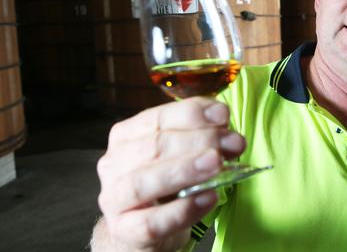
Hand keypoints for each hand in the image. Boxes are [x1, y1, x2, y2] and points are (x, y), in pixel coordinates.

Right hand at [96, 97, 244, 250]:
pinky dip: (182, 210)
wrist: (143, 232)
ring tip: (217, 164)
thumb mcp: (179, 156)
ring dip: (185, 170)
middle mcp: (114, 165)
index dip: (192, 114)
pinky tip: (208, 198)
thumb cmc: (164, 188)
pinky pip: (151, 222)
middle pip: (154, 146)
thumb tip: (224, 125)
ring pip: (144, 182)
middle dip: (199, 140)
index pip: (157, 118)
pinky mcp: (124, 232)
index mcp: (125, 137)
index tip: (223, 114)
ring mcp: (115, 200)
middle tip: (233, 142)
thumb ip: (198, 139)